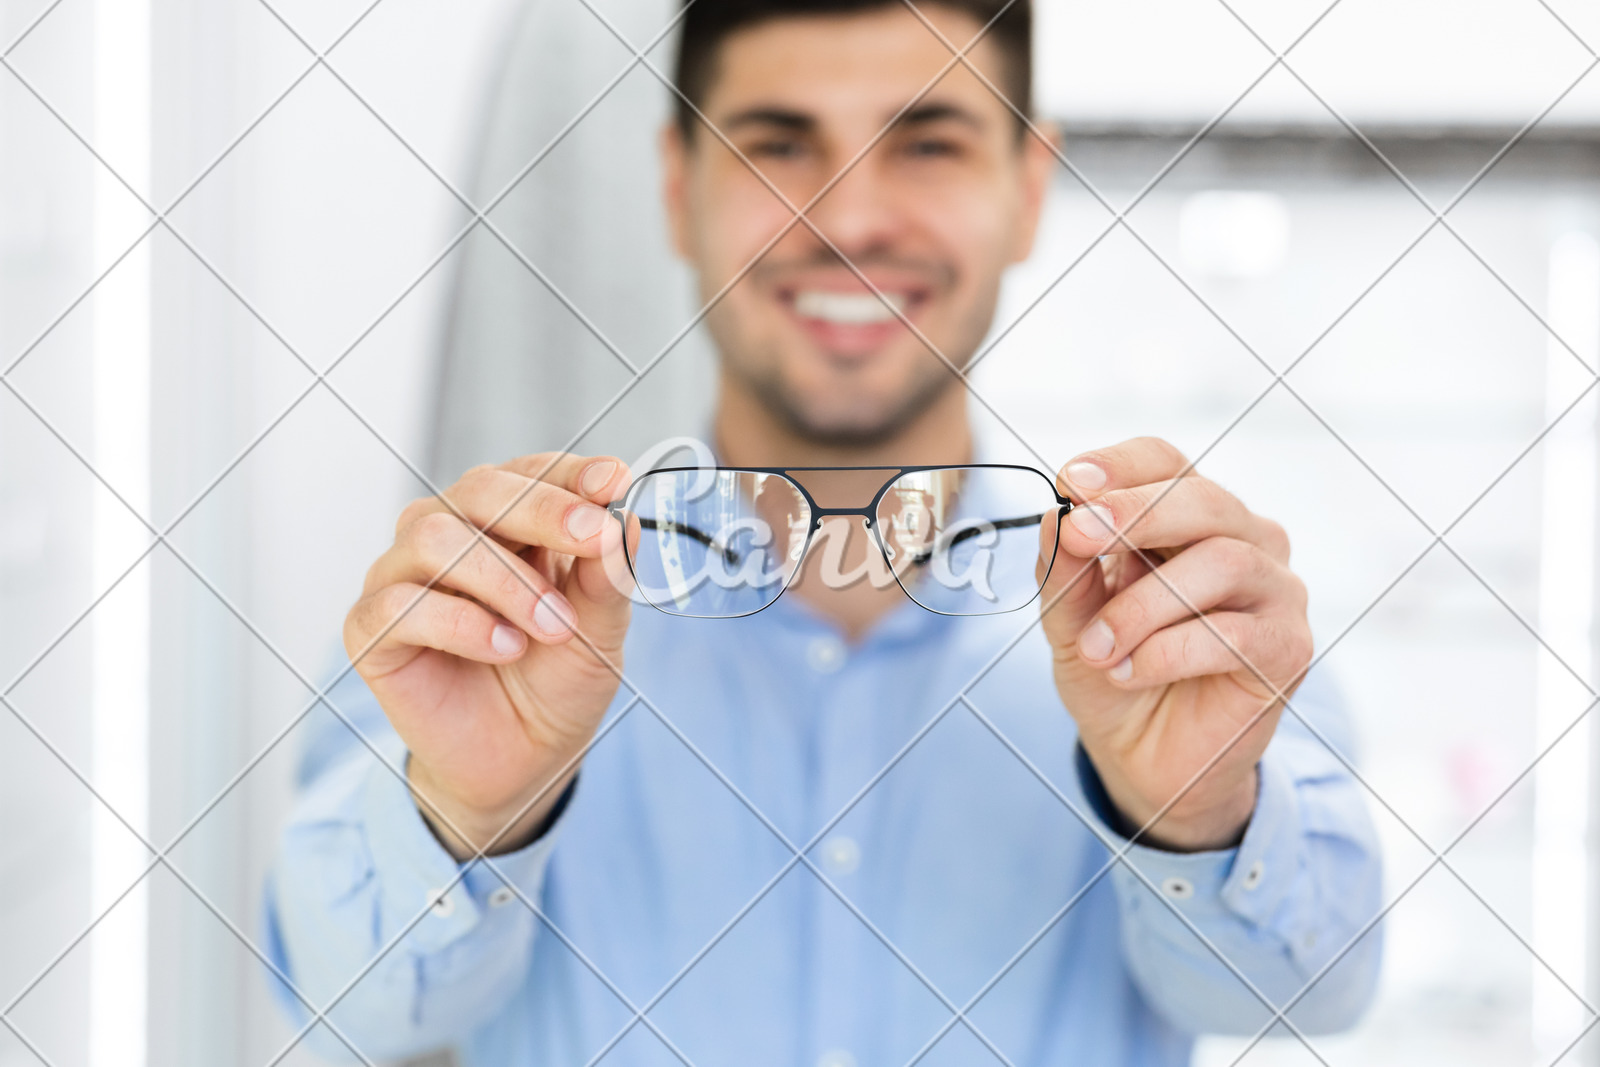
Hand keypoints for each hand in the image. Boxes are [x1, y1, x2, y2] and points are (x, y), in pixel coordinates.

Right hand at [344, 453, 632, 859]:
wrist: (523, 760)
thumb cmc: (557, 681)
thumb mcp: (600, 629)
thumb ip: (607, 576)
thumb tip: (625, 523)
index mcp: (507, 520)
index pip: (532, 473)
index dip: (570, 474)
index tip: (612, 481)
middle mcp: (448, 532)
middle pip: (480, 490)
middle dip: (544, 512)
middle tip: (594, 540)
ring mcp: (402, 575)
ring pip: (436, 538)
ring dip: (506, 580)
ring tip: (554, 629)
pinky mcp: (371, 627)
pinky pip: (400, 605)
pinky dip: (460, 623)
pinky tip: (504, 648)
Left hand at [1038, 437, 1311, 851]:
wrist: (1145, 758)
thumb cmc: (1114, 670)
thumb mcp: (1070, 620)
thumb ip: (1066, 570)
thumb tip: (1058, 516)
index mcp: (1187, 517)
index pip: (1165, 462)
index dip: (1121, 466)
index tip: (1071, 481)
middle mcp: (1243, 540)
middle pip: (1204, 501)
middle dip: (1136, 513)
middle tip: (1080, 536)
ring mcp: (1274, 591)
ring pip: (1222, 563)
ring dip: (1143, 604)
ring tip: (1096, 647)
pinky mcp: (1287, 648)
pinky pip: (1234, 633)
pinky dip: (1167, 651)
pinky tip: (1127, 672)